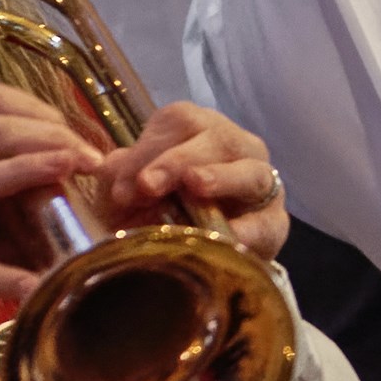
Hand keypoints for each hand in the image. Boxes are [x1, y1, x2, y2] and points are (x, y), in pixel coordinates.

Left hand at [94, 102, 290, 263]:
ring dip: (221, 177)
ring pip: (250, 171)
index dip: (148, 150)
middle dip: (177, 161)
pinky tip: (229, 236)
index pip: (178, 123)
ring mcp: (260, 181)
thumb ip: (117, 177)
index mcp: (196, 130)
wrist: (188, 257)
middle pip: (215, 138)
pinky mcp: (274, 222)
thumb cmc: (151, 213)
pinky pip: (267, 221)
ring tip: (195, 186)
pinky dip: (248, 228)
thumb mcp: (126, 195)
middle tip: (147, 185)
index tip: (122, 188)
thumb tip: (106, 167)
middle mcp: (234, 147)